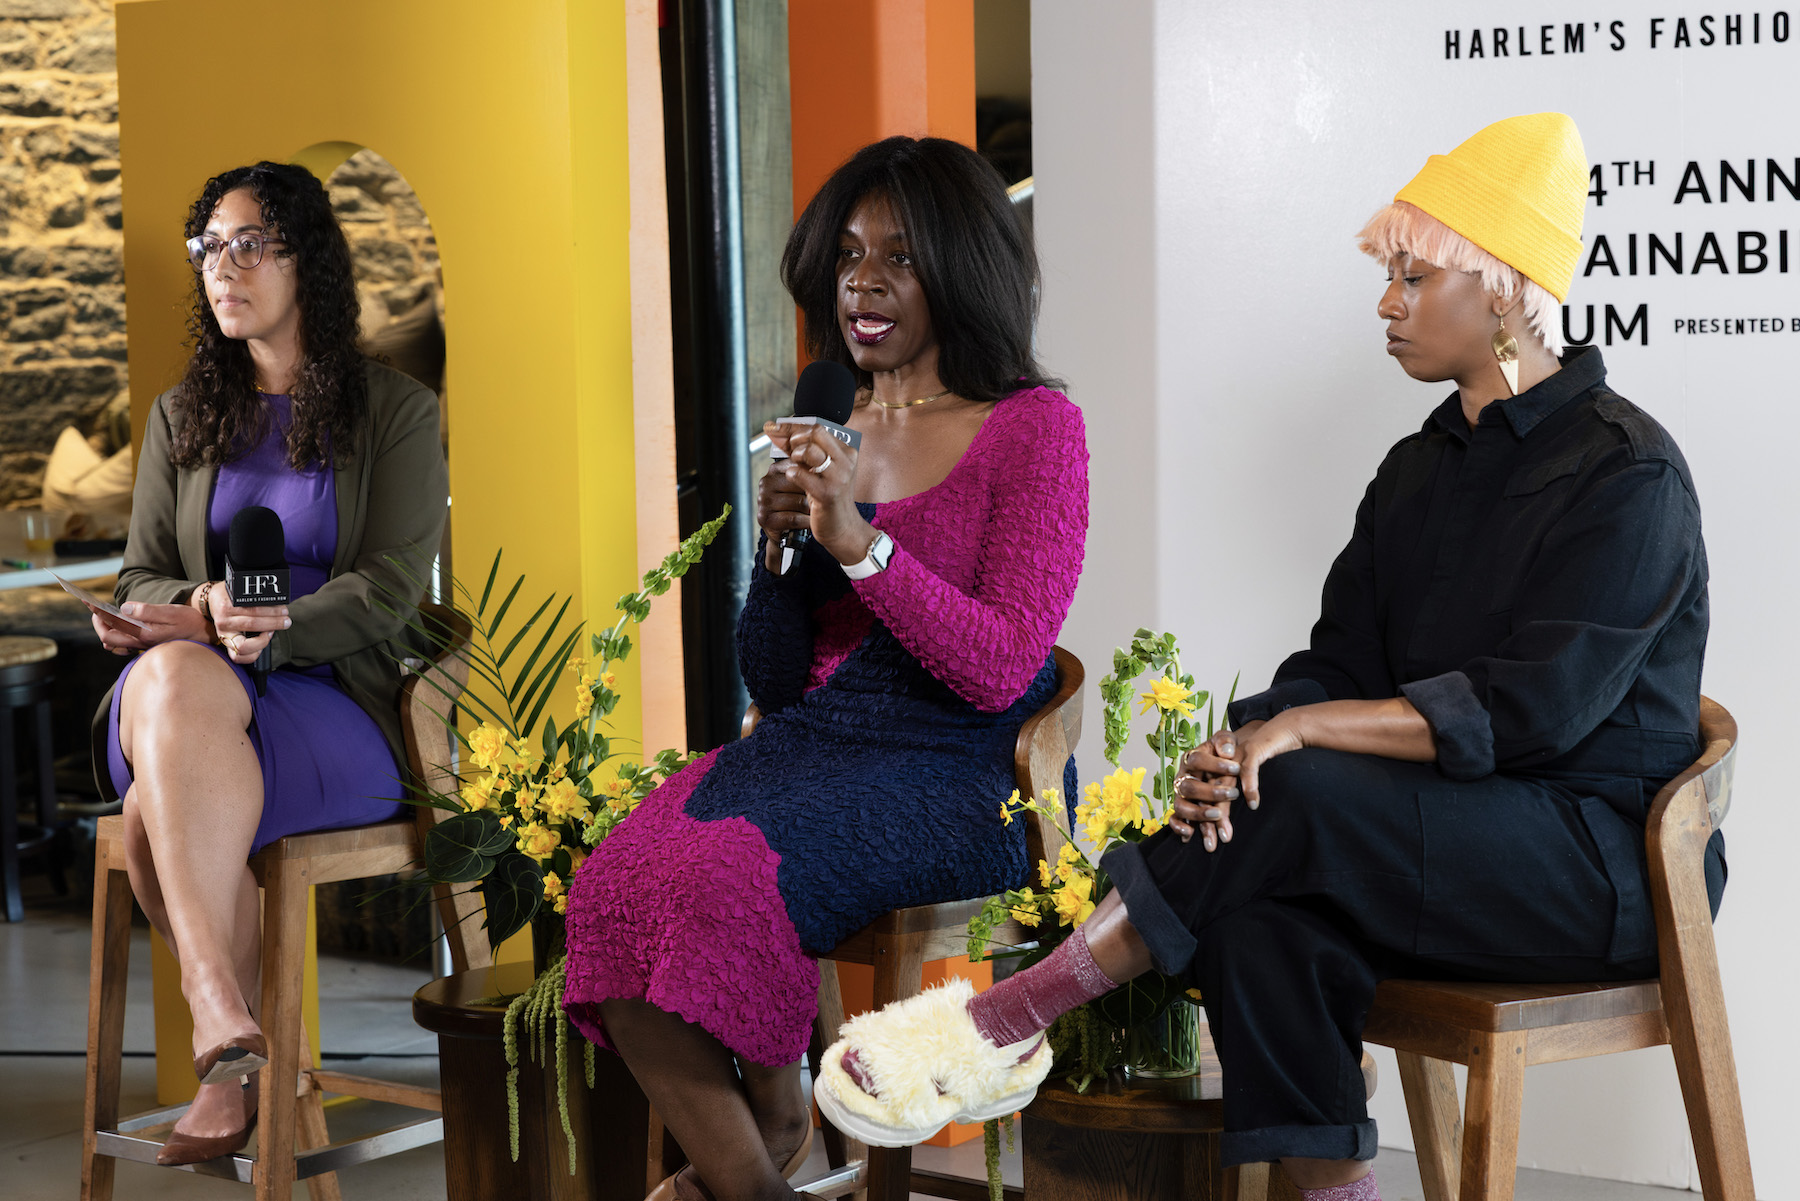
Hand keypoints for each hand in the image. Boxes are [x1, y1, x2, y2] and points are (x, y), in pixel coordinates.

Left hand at [89, 601, 206, 654]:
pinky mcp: (147, 646)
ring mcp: (143, 647)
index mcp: (144, 635)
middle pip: (108, 638)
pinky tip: (121, 625)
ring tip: (105, 616)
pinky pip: (124, 645)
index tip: (88, 602)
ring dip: (106, 630)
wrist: (207, 634)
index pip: (111, 627)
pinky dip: (117, 635)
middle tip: (95, 609)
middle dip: (98, 623)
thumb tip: (123, 608)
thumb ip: (146, 611)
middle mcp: (140, 644)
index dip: (97, 614)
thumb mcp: (171, 612)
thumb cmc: (190, 622)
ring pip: (114, 644)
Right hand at [206, 585, 288, 666]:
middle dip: (274, 623)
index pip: (252, 611)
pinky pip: (238, 658)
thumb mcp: (238, 589)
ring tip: (273, 631)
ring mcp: (223, 635)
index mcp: (226, 606)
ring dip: (265, 639)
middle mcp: (224, 622)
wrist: (212, 602)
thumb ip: (253, 594)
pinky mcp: (225, 645)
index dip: (271, 612)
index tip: (283, 610)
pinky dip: (253, 654)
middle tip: (286, 620)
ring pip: (245, 645)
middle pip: (252, 625)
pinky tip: (262, 642)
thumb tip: (277, 598)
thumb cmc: (229, 596)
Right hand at [758, 426, 813, 569]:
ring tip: (815, 507)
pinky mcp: (767, 519)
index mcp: (776, 468)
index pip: (795, 458)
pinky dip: (806, 520)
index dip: (812, 464)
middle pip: (798, 478)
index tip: (824, 472)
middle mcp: (766, 482)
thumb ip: (812, 459)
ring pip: (798, 500)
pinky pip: (794, 518)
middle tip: (822, 490)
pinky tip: (810, 519)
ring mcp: (764, 501)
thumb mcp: (810, 477)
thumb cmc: (808, 499)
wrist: (803, 527)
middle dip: (814, 485)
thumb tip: (823, 435)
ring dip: (812, 506)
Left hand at [780, 425, 875, 565]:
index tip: (774, 426)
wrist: (842, 528)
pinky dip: (792, 473)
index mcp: (846, 453)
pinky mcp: (827, 493)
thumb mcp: (818, 470)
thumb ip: (800, 450)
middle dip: (796, 439)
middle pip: (816, 432)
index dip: (792, 426)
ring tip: (796, 467)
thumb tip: (776, 430)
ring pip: (809, 450)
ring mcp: (838, 477)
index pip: (818, 428)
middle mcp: (846, 462)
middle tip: (791, 453)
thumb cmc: (828, 497)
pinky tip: (794, 479)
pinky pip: (800, 473)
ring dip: (795, 456)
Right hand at [1170, 726, 1247, 850]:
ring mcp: (1181, 795)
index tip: (1237, 768)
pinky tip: (1190, 834)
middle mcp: (1182, 777)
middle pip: (1189, 786)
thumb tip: (1227, 751)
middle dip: (1211, 792)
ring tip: (1217, 814)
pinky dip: (1179, 827)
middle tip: (1234, 794)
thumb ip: (1225, 740)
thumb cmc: (1222, 754)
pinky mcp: (1182, 809)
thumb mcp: (1225, 741)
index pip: (1197, 759)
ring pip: (1181, 805)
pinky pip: (1174, 819)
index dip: (1215, 764)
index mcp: (1191, 758)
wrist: (1220, 766)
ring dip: (1198, 812)